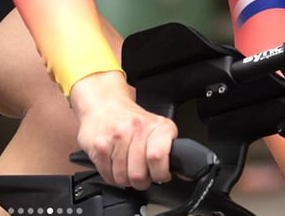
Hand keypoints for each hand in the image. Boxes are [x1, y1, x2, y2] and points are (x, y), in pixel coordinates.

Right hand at [68, 70, 177, 189]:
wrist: (104, 103)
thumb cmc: (131, 119)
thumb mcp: (156, 127)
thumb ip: (170, 150)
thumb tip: (185, 172)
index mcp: (154, 125)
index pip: (158, 157)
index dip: (160, 173)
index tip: (159, 173)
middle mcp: (134, 129)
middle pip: (139, 175)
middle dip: (140, 180)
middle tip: (140, 171)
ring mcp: (115, 137)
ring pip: (123, 178)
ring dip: (125, 178)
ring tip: (126, 165)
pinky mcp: (99, 146)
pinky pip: (108, 176)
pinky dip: (111, 175)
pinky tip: (114, 162)